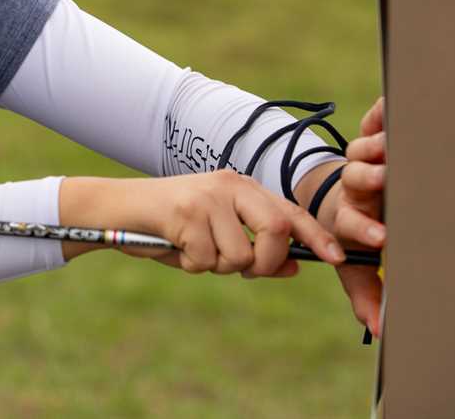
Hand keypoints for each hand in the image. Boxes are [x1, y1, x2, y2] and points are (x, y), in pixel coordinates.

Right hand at [59, 171, 345, 276]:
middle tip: (244, 269)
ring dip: (218, 267)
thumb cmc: (169, 226)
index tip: (338, 258)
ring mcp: (208, 197)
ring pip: (240, 255)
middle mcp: (229, 185)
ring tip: (192, 250)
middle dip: (266, 261)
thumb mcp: (215, 235)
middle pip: (279, 228)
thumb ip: (254, 248)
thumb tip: (296, 267)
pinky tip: (174, 248)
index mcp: (241, 187)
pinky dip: (192, 265)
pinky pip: (207, 260)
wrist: (116, 207)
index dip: (317, 235)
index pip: (290, 211)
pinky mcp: (185, 213)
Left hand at [321, 97, 386, 335]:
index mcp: (350, 217)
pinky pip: (372, 122)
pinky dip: (381, 113)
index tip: (381, 238)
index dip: (366, 230)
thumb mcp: (356, 262)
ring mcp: (361, 160)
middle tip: (383, 177)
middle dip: (370, 179)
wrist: (332, 195)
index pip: (354, 224)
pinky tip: (390, 106)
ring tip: (391, 143)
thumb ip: (367, 292)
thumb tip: (378, 331)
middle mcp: (354, 187)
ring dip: (376, 145)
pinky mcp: (370, 136)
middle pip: (357, 180)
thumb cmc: (352, 233)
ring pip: (364, 151)